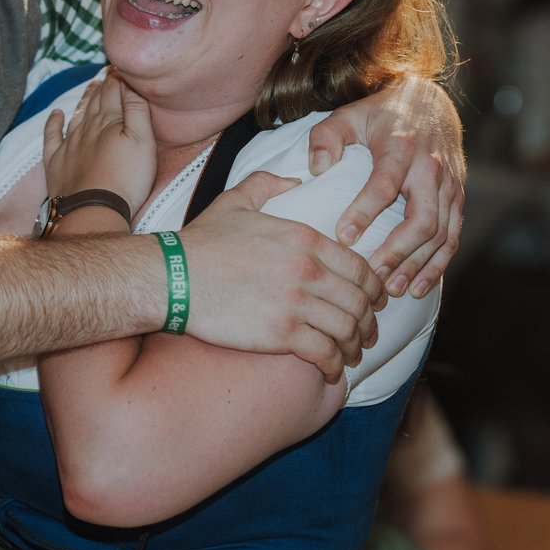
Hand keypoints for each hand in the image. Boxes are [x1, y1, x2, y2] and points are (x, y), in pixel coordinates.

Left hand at [42, 73, 154, 208]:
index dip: (117, 78)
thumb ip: (137, 111)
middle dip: (102, 85)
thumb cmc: (127, 178)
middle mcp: (87, 127)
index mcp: (110, 121)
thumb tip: (130, 83)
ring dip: (84, 99)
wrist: (94, 210)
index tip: (120, 68)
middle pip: (95, 101)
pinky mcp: (56, 162)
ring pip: (77, 114)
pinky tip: (55, 114)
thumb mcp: (143, 142)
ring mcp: (70, 144)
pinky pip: (52, 137)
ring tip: (90, 87)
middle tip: (107, 73)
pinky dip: (53, 123)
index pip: (113, 92)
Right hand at [179, 171, 385, 383]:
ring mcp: (295, 303)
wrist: (172, 277)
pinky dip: (333, 365)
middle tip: (368, 333)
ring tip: (352, 354)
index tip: (376, 301)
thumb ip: (268, 184)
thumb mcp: (235, 201)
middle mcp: (307, 269)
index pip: (359, 268)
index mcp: (304, 238)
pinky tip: (330, 370)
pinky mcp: (280, 334)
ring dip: (355, 346)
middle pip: (359, 302)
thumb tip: (295, 179)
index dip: (375, 289)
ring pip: (347, 330)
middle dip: (370, 322)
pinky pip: (323, 353)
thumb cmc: (201, 242)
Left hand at [312, 77, 463, 297]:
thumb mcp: (347, 115)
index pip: (385, 184)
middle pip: (421, 218)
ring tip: (392, 290)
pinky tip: (417, 287)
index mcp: (401, 145)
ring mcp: (449, 185)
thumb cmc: (380, 114)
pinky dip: (437, 265)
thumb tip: (317, 167)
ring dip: (417, 265)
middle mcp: (431, 167)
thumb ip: (326, 137)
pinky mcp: (458, 198)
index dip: (365, 212)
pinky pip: (452, 237)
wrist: (429, 103)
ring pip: (440, 234)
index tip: (344, 237)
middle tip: (372, 276)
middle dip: (397, 252)